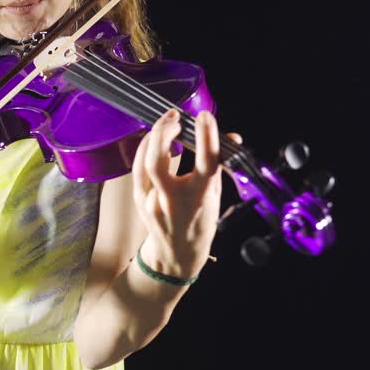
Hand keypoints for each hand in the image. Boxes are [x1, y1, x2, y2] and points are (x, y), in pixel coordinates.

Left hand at [131, 108, 240, 278]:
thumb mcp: (215, 195)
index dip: (207, 137)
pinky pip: (137, 167)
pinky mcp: (139, 199)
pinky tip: (153, 138)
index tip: (206, 116)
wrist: (176, 253)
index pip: (206, 163)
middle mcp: (173, 200)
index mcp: (199, 198)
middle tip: (176, 116)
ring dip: (154, 136)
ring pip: (144, 162)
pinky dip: (145, 149)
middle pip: (158, 161)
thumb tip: (232, 137)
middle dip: (164, 132)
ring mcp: (152, 201)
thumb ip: (220, 165)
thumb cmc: (200, 223)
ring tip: (167, 122)